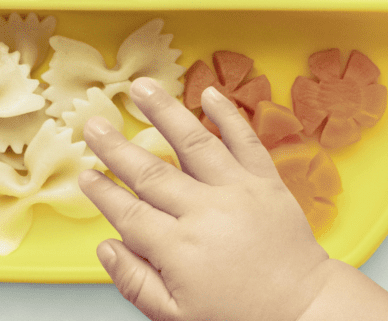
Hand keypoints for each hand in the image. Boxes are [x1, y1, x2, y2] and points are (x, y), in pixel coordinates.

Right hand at [78, 78, 331, 320]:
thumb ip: (136, 282)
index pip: (128, 212)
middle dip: (116, 147)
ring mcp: (237, 191)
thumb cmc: (241, 316)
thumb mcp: (177, 316)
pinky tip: (209, 94)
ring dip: (164, 112)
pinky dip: (227, 115)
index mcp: (179, 248)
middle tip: (94, 124)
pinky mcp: (265, 182)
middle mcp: (205, 212)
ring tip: (141, 89)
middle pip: (150, 172)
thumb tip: (106, 248)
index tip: (84, 175)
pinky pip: (245, 141)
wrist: (303, 311)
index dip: (102, 192)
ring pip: (193, 143)